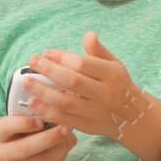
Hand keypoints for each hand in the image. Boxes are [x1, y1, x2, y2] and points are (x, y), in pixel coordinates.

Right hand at [0, 113, 76, 160]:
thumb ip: (34, 117)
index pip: (6, 127)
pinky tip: (65, 147)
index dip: (24, 124)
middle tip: (65, 129)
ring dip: (59, 149)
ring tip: (69, 137)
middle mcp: (2, 154)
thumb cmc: (19, 134)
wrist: (11, 160)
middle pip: (25, 148)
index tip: (41, 121)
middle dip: (49, 138)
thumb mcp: (19, 123)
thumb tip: (57, 117)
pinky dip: (61, 157)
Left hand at [25, 32, 160, 160]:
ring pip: (66, 102)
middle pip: (73, 81)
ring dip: (43, 92)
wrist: (132, 116)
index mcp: (112, 74)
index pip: (84, 64)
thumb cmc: (117, 85)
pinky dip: (47, 111)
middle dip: (50, 71)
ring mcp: (95, 112)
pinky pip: (64, 119)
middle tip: (32, 62)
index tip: (46, 52)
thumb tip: (88, 34)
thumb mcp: (114, 65)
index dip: (63, 57)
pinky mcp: (87, 126)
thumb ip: (98, 51)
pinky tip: (33, 102)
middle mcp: (105, 94)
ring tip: (27, 82)